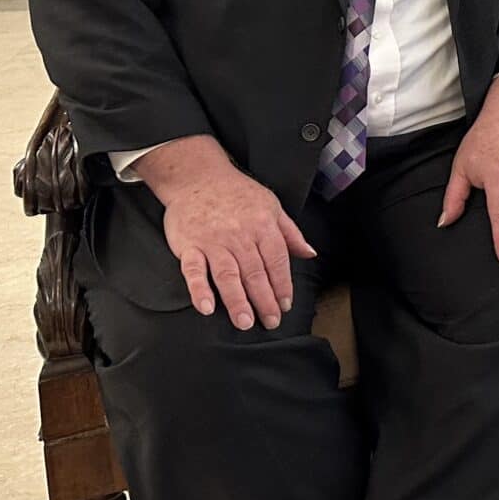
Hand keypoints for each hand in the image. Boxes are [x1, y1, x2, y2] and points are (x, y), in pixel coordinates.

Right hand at [135, 134, 315, 330]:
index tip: (286, 305)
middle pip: (255, 273)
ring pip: (228, 275)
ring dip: (237, 301)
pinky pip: (193, 271)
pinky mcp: (189, 246)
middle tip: (270, 322)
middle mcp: (239, 236)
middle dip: (265, 300)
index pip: (277, 261)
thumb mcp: (271, 206)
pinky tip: (207, 307)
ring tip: (244, 322)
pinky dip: (199, 290)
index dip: (283, 285)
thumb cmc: (237, 193)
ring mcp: (213, 242)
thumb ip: (290, 233)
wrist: (197, 177)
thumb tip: (310, 253)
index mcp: (263, 226)